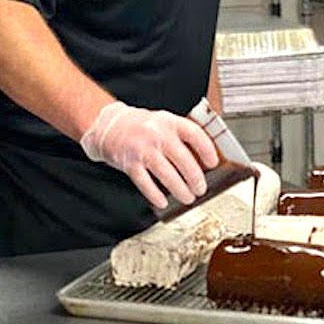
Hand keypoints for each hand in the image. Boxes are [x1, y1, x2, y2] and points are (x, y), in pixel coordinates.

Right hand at [79, 101, 218, 208]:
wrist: (109, 125)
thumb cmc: (141, 126)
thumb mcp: (163, 121)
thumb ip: (181, 135)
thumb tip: (203, 157)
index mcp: (169, 121)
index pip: (193, 134)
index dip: (206, 149)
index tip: (213, 163)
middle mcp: (156, 134)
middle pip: (182, 159)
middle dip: (194, 178)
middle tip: (201, 189)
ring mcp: (142, 149)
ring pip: (166, 173)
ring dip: (180, 189)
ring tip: (187, 197)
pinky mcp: (129, 163)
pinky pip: (145, 183)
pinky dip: (155, 195)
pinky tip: (163, 202)